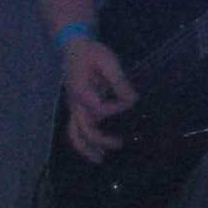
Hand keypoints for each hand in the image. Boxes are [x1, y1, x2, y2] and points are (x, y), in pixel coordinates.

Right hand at [61, 37, 136, 162]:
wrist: (74, 48)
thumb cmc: (91, 53)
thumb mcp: (108, 61)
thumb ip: (119, 81)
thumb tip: (133, 100)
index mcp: (81, 91)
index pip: (99, 109)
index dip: (116, 108)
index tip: (130, 99)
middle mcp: (75, 103)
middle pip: (82, 129)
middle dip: (99, 140)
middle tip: (119, 144)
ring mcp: (74, 108)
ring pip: (75, 134)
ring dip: (86, 148)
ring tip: (101, 159)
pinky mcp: (77, 109)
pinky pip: (76, 129)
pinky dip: (84, 142)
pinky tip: (97, 148)